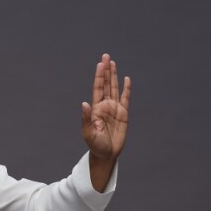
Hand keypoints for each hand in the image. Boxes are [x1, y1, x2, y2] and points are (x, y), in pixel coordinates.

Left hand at [81, 53, 130, 168]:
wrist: (106, 154)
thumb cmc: (95, 145)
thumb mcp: (88, 133)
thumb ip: (86, 118)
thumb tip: (84, 103)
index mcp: (96, 109)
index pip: (98, 88)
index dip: (99, 76)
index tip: (100, 64)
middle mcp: (105, 106)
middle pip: (106, 84)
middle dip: (106, 70)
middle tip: (106, 56)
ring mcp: (114, 109)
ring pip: (114, 88)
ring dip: (114, 76)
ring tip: (112, 63)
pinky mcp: (123, 114)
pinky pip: (125, 98)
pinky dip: (126, 89)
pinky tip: (126, 79)